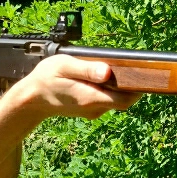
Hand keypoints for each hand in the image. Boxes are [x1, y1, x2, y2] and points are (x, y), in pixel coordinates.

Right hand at [13, 54, 141, 119]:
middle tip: (134, 68)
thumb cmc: (46, 79)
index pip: (125, 99)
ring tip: (116, 70)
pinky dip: (109, 90)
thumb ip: (86, 69)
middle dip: (132, 86)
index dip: (138, 89)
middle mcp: (95, 108)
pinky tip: (102, 78)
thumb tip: (107, 72)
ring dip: (120, 87)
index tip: (145, 75)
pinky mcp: (89, 109)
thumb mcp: (64, 66)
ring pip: (115, 100)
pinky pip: (106, 100)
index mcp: (91, 97)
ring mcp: (92, 111)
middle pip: (124, 100)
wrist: (31, 99)